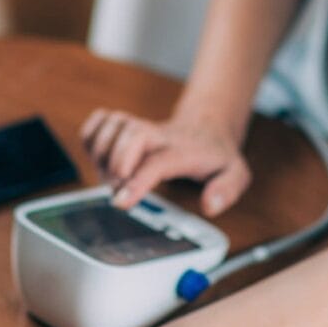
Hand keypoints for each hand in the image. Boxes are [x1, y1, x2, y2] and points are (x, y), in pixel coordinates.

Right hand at [80, 108, 250, 216]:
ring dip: (102, 154)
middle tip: (117, 190)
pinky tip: (100, 156)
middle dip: (116, 165)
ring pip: (113, 125)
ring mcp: (141, 126)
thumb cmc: (215, 155)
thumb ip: (227, 190)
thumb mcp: (236, 174)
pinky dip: (91, 136)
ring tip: (111, 178)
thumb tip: (209, 205)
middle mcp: (160, 135)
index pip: (159, 162)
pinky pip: (100, 120)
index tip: (121, 202)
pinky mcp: (126, 124)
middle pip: (132, 134)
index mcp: (184, 151)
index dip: (137, 181)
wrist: (207, 128)